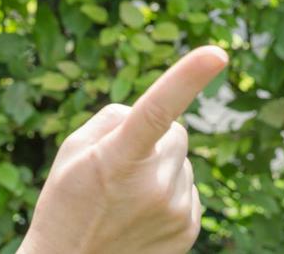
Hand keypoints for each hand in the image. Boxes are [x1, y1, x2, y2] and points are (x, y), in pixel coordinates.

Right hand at [20, 46, 228, 253]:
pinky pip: (188, 186)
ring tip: (127, 195)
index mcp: (119, 157)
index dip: (187, 78)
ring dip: (161, 167)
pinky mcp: (188, 229)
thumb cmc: (67, 202)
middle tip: (120, 165)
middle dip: (155, 138)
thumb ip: (116, 118)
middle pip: (176, 132)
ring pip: (182, 160)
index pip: (157, 109)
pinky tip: (142, 211)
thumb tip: (157, 111)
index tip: (217, 54)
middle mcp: (154, 185)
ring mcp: (175, 210)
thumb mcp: (75, 148)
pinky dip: (170, 190)